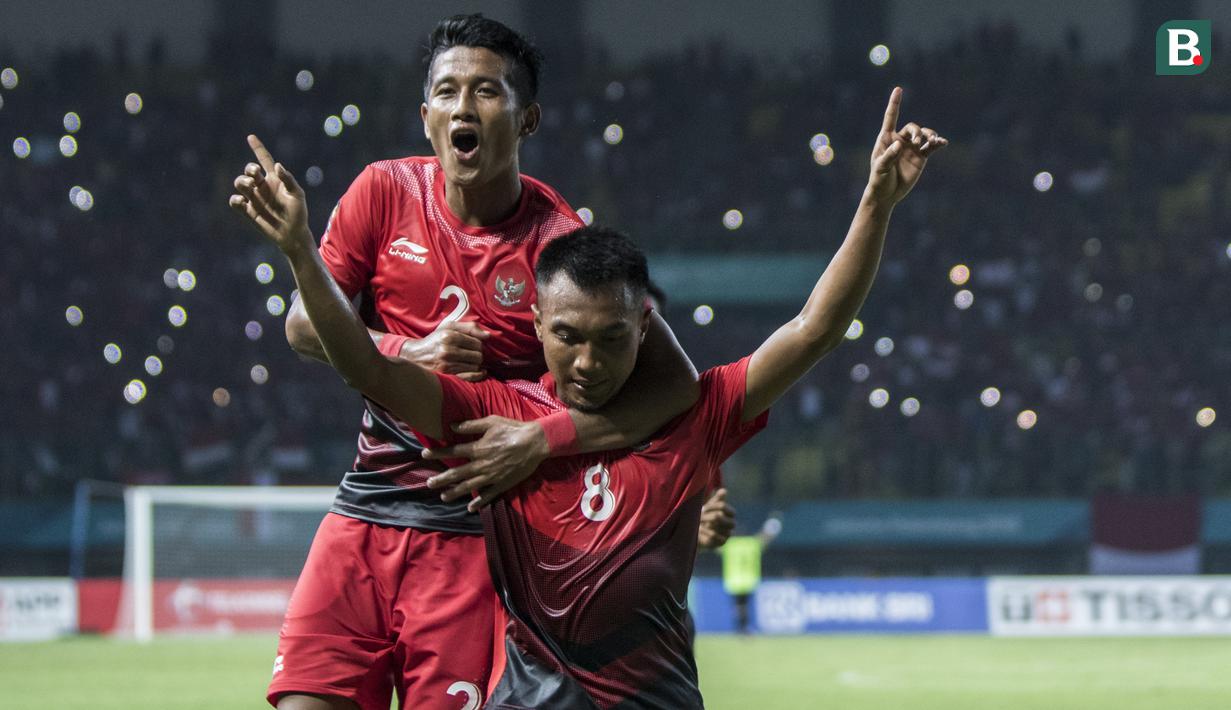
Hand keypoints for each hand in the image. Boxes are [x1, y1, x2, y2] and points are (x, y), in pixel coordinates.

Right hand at [228, 135, 310, 251]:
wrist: (293, 234)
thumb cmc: (298, 213)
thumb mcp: (297, 195)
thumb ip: (288, 179)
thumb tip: (278, 165)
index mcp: (275, 179)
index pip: (264, 160)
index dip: (258, 148)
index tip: (251, 136)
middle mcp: (262, 187)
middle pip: (249, 170)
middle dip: (249, 169)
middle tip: (255, 177)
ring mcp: (254, 198)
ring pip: (240, 183)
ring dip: (242, 182)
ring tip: (250, 186)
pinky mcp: (248, 211)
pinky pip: (235, 202)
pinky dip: (235, 200)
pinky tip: (242, 202)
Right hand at [400, 321, 489, 380]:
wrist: (416, 355)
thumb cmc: (435, 340)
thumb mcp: (448, 327)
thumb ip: (469, 327)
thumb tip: (488, 335)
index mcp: (449, 336)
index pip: (477, 343)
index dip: (479, 345)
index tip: (475, 346)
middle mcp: (448, 350)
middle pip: (478, 355)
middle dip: (479, 355)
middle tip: (474, 354)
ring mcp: (447, 364)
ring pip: (475, 366)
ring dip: (477, 365)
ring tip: (472, 362)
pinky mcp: (447, 375)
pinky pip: (470, 377)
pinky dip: (478, 375)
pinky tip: (480, 372)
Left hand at [422, 416, 548, 511]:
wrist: (535, 442)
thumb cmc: (513, 429)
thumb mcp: (491, 422)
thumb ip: (471, 425)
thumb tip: (452, 426)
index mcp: (479, 448)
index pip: (453, 451)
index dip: (438, 452)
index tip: (424, 454)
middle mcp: (482, 464)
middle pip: (458, 473)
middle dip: (442, 478)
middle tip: (429, 483)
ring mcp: (492, 476)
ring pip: (470, 486)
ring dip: (455, 492)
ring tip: (443, 496)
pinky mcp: (503, 483)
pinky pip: (489, 494)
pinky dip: (480, 502)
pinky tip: (471, 507)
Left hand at [697, 488, 735, 548]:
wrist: (700, 532)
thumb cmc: (706, 516)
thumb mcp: (710, 506)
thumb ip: (717, 499)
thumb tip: (723, 491)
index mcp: (730, 513)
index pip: (723, 507)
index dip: (712, 506)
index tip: (704, 507)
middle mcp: (731, 523)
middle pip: (720, 517)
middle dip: (708, 515)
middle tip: (700, 516)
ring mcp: (727, 533)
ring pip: (717, 527)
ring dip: (705, 524)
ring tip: (699, 523)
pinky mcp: (722, 542)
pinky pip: (716, 537)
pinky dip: (707, 533)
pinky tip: (700, 530)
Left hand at [866, 87, 946, 205]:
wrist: (887, 194)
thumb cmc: (879, 179)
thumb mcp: (881, 168)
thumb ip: (889, 156)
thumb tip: (899, 144)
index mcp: (886, 139)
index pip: (891, 117)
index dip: (895, 103)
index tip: (898, 89)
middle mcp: (900, 140)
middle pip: (912, 128)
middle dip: (917, 132)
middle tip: (918, 142)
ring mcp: (911, 148)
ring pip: (924, 135)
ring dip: (930, 135)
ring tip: (933, 141)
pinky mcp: (921, 157)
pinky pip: (931, 147)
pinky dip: (938, 143)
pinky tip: (943, 143)